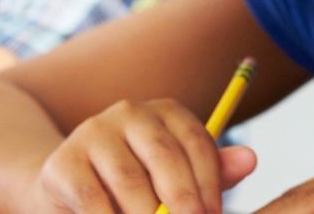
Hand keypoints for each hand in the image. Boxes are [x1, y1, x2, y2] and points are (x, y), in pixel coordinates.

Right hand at [20, 98, 256, 213]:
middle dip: (182, 200)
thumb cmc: (140, 184)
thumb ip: (213, 171)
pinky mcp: (62, 163)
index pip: (196, 143)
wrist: (71, 189)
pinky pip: (93, 200)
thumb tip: (251, 160)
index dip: (210, 183)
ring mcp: (92, 133)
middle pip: (165, 157)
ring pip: (130, 181)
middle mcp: (130, 113)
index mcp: (167, 112)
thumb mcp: (178, 176)